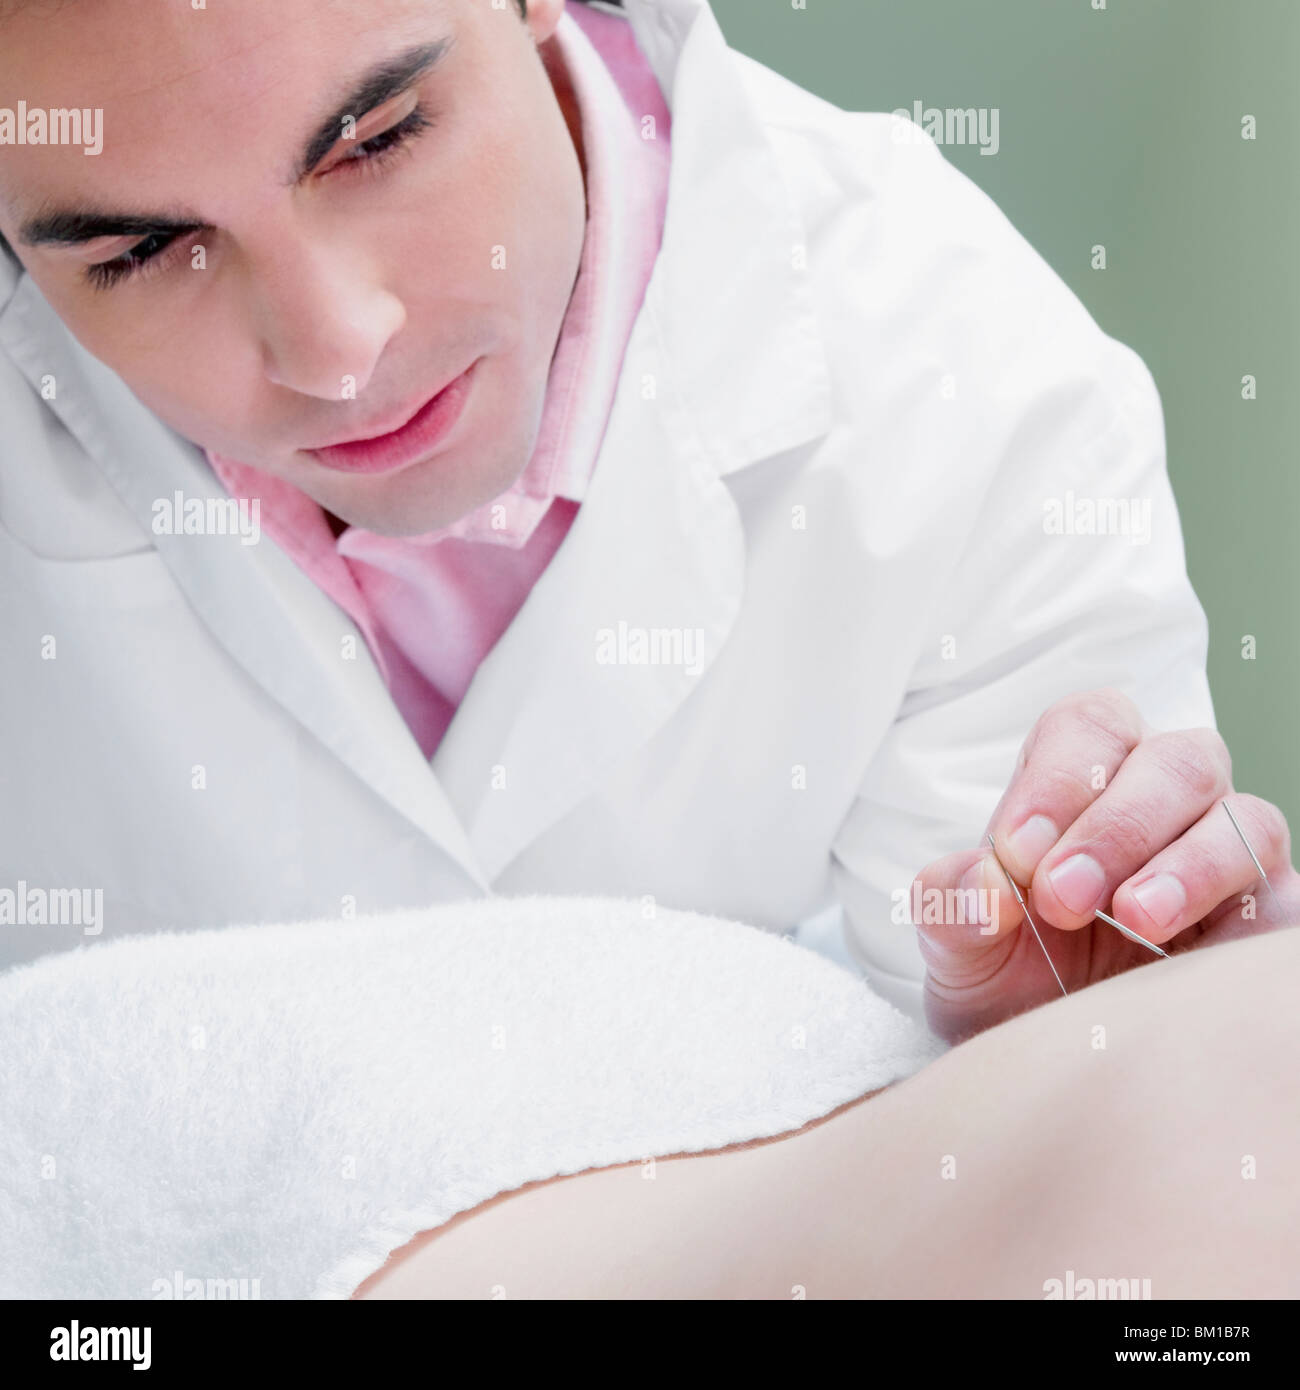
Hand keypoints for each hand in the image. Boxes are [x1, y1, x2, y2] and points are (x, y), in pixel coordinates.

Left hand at [913, 688, 1299, 1042]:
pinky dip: (1243, 927)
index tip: (1017, 851)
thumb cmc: (1000, 966)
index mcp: (1082, 771)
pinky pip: (1282, 903)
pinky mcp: (1263, 918)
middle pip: (1177, 761)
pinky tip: (1188, 966)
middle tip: (1064, 898)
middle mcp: (1164, 797)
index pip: (1089, 728)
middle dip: (1118, 827)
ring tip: (1136, 919)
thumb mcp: (953, 938)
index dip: (1058, 779)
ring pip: (1246, 820)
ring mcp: (1224, 853)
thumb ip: (952, 901)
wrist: (1038, 1044)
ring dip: (1189, 866)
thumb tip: (986, 883)